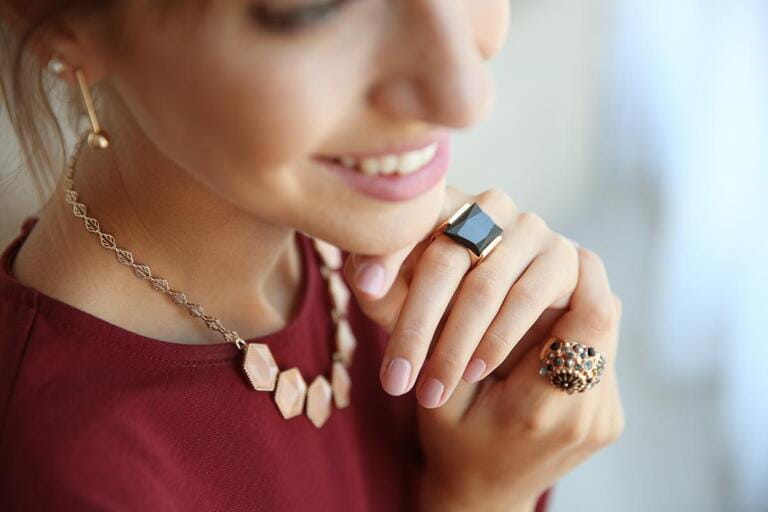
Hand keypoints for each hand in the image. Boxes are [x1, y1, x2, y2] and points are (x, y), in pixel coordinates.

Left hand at [343, 185, 579, 407]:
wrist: (501, 329)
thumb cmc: (440, 308)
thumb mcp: (400, 301)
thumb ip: (377, 285)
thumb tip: (364, 278)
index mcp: (443, 203)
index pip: (412, 217)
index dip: (388, 250)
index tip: (368, 289)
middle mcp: (490, 206)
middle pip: (446, 260)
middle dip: (416, 326)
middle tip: (394, 381)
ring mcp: (531, 228)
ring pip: (486, 285)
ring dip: (455, 345)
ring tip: (431, 389)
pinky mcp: (567, 256)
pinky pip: (528, 297)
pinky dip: (498, 339)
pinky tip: (474, 370)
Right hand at [417, 248, 624, 510]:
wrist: (482, 499)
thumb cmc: (451, 443)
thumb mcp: (439, 391)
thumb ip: (466, 337)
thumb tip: (492, 268)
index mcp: (542, 407)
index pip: (593, 316)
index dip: (577, 272)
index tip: (545, 252)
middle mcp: (587, 414)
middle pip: (606, 314)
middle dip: (573, 282)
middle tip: (531, 270)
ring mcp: (605, 417)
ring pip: (607, 328)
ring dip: (574, 305)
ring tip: (530, 308)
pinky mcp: (609, 416)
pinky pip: (602, 350)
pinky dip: (575, 331)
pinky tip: (539, 339)